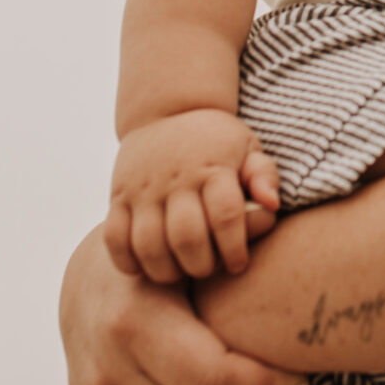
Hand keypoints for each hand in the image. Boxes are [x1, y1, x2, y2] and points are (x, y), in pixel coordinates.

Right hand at [108, 110, 283, 281]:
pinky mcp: (117, 196)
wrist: (166, 111)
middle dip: (200, 265)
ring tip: (179, 273)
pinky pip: (113, 238)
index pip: (226, 215)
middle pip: (186, 236)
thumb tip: (271, 205)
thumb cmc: (216, 142)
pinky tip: (145, 266)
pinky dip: (126, 261)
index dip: (234, 248)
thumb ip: (264, 175)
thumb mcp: (248, 147)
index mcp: (213, 167)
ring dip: (165, 270)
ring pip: (147, 243)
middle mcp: (176, 179)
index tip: (238, 265)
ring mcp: (143, 189)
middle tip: (206, 270)